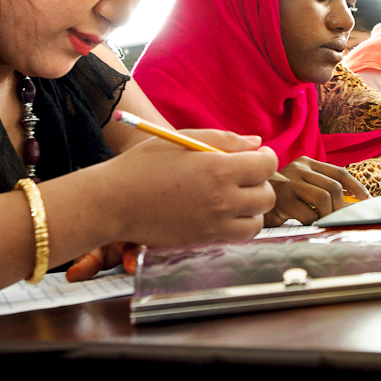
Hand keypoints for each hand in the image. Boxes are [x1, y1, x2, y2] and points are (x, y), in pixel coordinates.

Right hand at [109, 129, 277, 247]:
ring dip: (252, 208)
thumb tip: (256, 143)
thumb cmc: (143, 166)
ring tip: (234, 196)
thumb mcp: (184, 140)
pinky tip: (220, 212)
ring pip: (256, 222)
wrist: (112, 202)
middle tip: (244, 175)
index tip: (258, 155)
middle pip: (267, 196)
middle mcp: (222, 200)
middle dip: (260, 183)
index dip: (266, 158)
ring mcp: (214, 225)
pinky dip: (236, 225)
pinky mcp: (203, 241)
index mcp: (218, 169)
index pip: (266, 166)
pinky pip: (236, 237)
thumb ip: (225, 140)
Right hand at [265, 157, 370, 225]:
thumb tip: (353, 204)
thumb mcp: (301, 188)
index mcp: (306, 163)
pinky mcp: (281, 198)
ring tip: (322, 221)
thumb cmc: (280, 200)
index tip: (367, 201)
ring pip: (324, 198)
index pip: (340, 172)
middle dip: (341, 207)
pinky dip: (312, 221)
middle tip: (340, 219)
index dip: (357, 188)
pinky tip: (305, 222)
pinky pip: (308, 213)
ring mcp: (288, 182)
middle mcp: (298, 168)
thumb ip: (323, 190)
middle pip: (334, 187)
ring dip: (328, 215)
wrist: (245, 204)